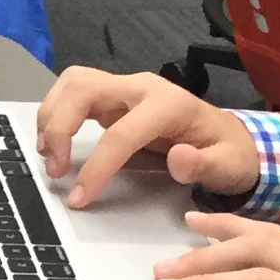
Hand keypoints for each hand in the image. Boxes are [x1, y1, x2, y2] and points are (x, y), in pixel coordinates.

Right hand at [35, 67, 260, 206]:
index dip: (97, 166)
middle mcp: (141, 87)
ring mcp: (124, 88)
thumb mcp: (228, 167)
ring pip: (72, 83)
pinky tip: (54, 143)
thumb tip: (179, 159)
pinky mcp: (112, 96)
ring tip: (48, 156)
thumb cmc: (229, 153)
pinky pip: (73, 92)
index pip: (121, 132)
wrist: (231, 137)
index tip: (80, 197)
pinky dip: (56, 114)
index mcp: (168, 104)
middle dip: (59, 126)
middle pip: (83, 88)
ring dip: (51, 117)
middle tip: (54, 169)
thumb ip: (205, 166)